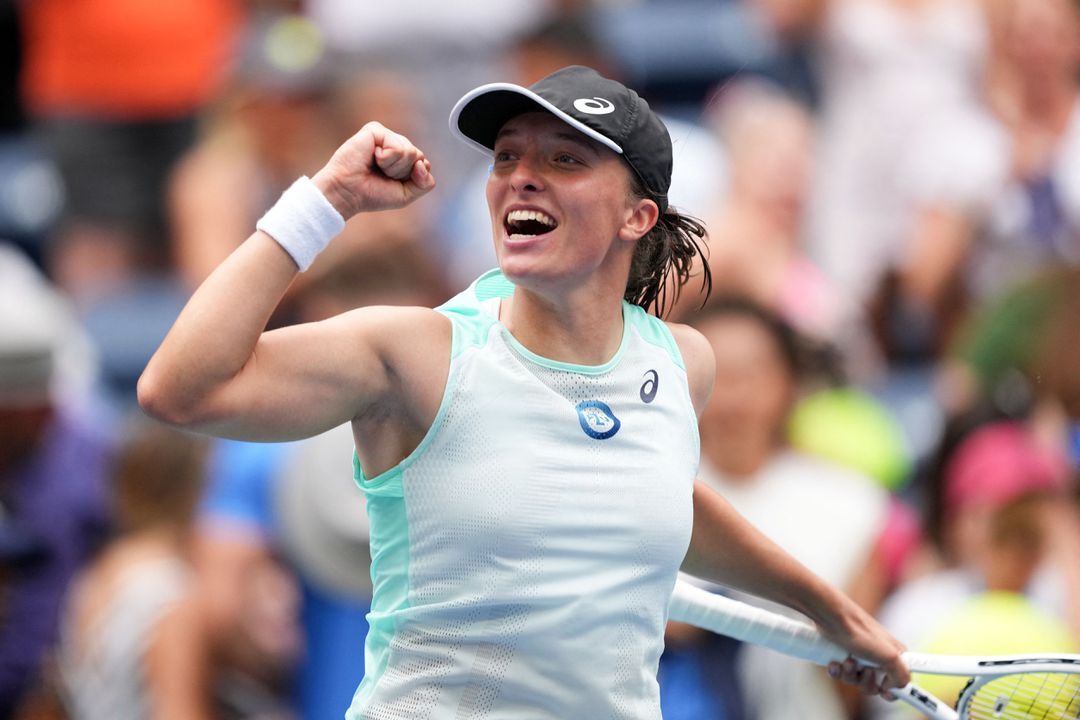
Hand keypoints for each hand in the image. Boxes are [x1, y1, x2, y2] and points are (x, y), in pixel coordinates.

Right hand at [312, 121, 435, 218]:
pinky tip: (371, 157)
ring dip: (393, 167)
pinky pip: (397, 146)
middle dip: (402, 172)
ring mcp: (385, 136)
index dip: (412, 178)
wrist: (348, 193)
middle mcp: (394, 143)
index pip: (424, 163)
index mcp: (402, 157)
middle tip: (381, 175)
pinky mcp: (375, 130)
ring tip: (375, 167)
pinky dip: (386, 159)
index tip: (391, 182)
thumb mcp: (406, 195)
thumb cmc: (372, 194)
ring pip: (410, 152)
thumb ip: (425, 183)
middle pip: (418, 156)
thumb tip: (424, 162)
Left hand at [818, 597, 909, 698]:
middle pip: (875, 686)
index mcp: (894, 656)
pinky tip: (834, 663)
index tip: (885, 693)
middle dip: (867, 682)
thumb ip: (902, 676)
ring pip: (856, 681)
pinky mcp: (842, 656)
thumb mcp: (890, 656)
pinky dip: (837, 672)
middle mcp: (877, 657)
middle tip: (865, 670)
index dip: (892, 690)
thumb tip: (893, 688)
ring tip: (847, 661)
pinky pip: (840, 674)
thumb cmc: (860, 631)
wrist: (831, 618)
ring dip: (850, 675)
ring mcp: (859, 657)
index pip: (899, 681)